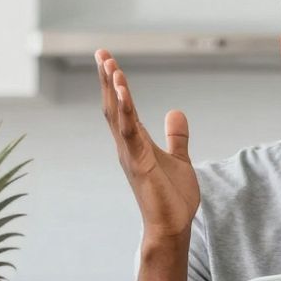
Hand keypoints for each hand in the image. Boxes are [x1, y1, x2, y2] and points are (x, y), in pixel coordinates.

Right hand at [96, 49, 200, 240]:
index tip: (108, 60)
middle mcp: (127, 146)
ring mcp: (130, 154)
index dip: (115, 83)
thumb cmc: (172, 198)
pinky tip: (123, 90)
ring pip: (117, 115)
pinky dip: (126, 110)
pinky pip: (129, 131)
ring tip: (110, 65)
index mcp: (135, 143)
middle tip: (101, 52)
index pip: (121, 107)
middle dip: (107, 79)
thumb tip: (175, 112)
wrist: (172, 227)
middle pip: (113, 106)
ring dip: (113, 90)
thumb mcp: (179, 159)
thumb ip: (176, 136)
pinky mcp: (138, 163)